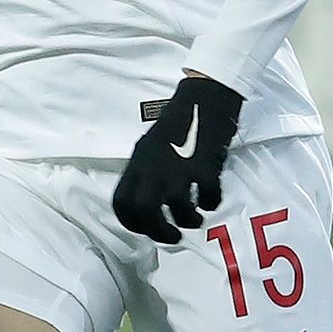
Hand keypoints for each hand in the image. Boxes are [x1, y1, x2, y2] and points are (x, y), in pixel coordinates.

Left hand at [114, 74, 241, 243]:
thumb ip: (147, 173)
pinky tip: (211, 198)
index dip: (131, 223)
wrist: (205, 96)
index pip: (121, 202)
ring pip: (176, 207)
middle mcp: (153, 165)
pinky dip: (210, 202)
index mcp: (138, 162)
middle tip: (172, 236)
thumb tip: (151, 205)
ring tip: (194, 219)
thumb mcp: (152, 147)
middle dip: (158, 231)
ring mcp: (178, 165)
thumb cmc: (179, 123)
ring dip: (187, 220)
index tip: (146, 228)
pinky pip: (207, 195)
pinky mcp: (204, 163)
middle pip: (144, 211)